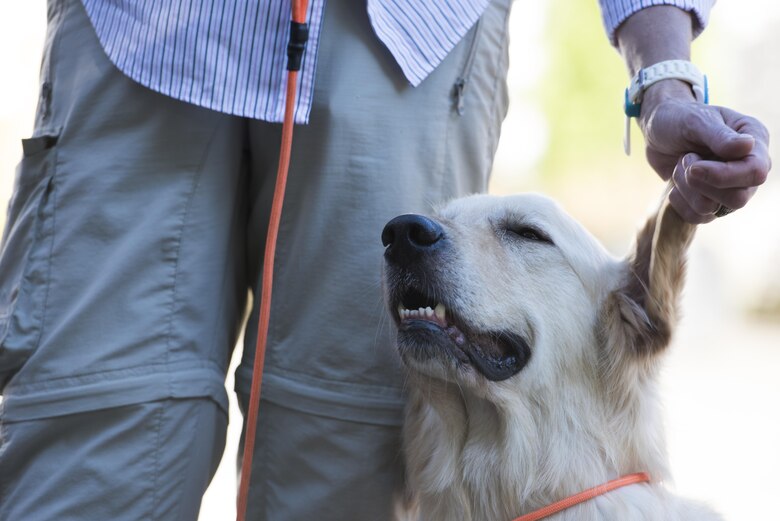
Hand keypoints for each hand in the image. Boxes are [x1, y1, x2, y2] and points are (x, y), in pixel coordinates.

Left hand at [639, 80, 770, 222]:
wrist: (658, 130)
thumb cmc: (680, 118)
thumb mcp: (696, 120)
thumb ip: (720, 135)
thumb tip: (747, 147)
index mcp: (755, 142)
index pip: (755, 172)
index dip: (724, 176)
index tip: (693, 166)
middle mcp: (746, 169)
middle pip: (737, 198)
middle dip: (701, 183)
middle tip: (685, 159)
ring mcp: (729, 188)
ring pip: (711, 209)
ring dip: (686, 187)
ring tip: (681, 164)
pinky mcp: (709, 201)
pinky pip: (697, 217)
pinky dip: (679, 201)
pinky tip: (674, 183)